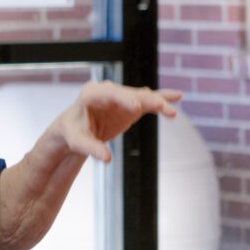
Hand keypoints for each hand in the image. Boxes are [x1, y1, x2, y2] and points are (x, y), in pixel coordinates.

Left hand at [55, 81, 181, 161]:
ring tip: (171, 112)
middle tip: (161, 107)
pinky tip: (177, 96)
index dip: (122, 98)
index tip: (135, 106)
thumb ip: (91, 148)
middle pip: (130, 94)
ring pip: (142, 97)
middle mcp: (107, 91)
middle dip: (146, 100)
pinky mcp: (130, 105)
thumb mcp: (77, 143)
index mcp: (90, 94)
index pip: (108, 93)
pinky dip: (160, 99)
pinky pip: (148, 101)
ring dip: (158, 102)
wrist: (74, 130)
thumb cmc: (72, 134)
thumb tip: (107, 158)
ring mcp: (120, 97)